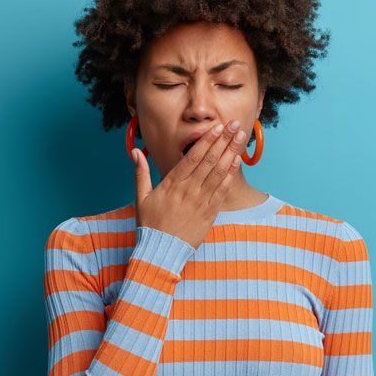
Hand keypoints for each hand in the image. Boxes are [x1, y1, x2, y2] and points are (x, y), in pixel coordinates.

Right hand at [131, 120, 246, 248]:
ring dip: (231, 152)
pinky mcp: (210, 213)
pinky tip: (237, 161)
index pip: (193, 156)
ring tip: (240, 137)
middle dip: (224, 140)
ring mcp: (201, 201)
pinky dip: (231, 174)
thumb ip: (140, 172)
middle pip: (210, 159)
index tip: (218, 127)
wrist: (161, 251)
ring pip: (219, 172)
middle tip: (234, 124)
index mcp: (172, 183)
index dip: (207, 140)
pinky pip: (223, 190)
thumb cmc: (150, 224)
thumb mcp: (141, 197)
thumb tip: (135, 152)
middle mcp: (189, 189)